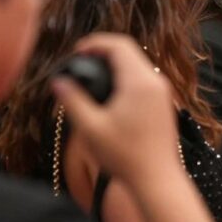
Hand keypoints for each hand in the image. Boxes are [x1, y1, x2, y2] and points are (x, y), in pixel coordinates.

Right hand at [51, 33, 177, 185]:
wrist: (158, 178)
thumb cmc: (125, 155)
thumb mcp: (91, 128)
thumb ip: (73, 100)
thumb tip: (58, 82)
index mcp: (140, 82)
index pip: (119, 45)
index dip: (95, 42)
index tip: (76, 51)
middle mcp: (155, 82)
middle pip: (130, 51)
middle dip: (104, 51)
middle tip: (81, 59)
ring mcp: (163, 92)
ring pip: (138, 65)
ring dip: (116, 63)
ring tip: (92, 73)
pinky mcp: (163, 103)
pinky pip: (144, 79)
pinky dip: (126, 76)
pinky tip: (110, 90)